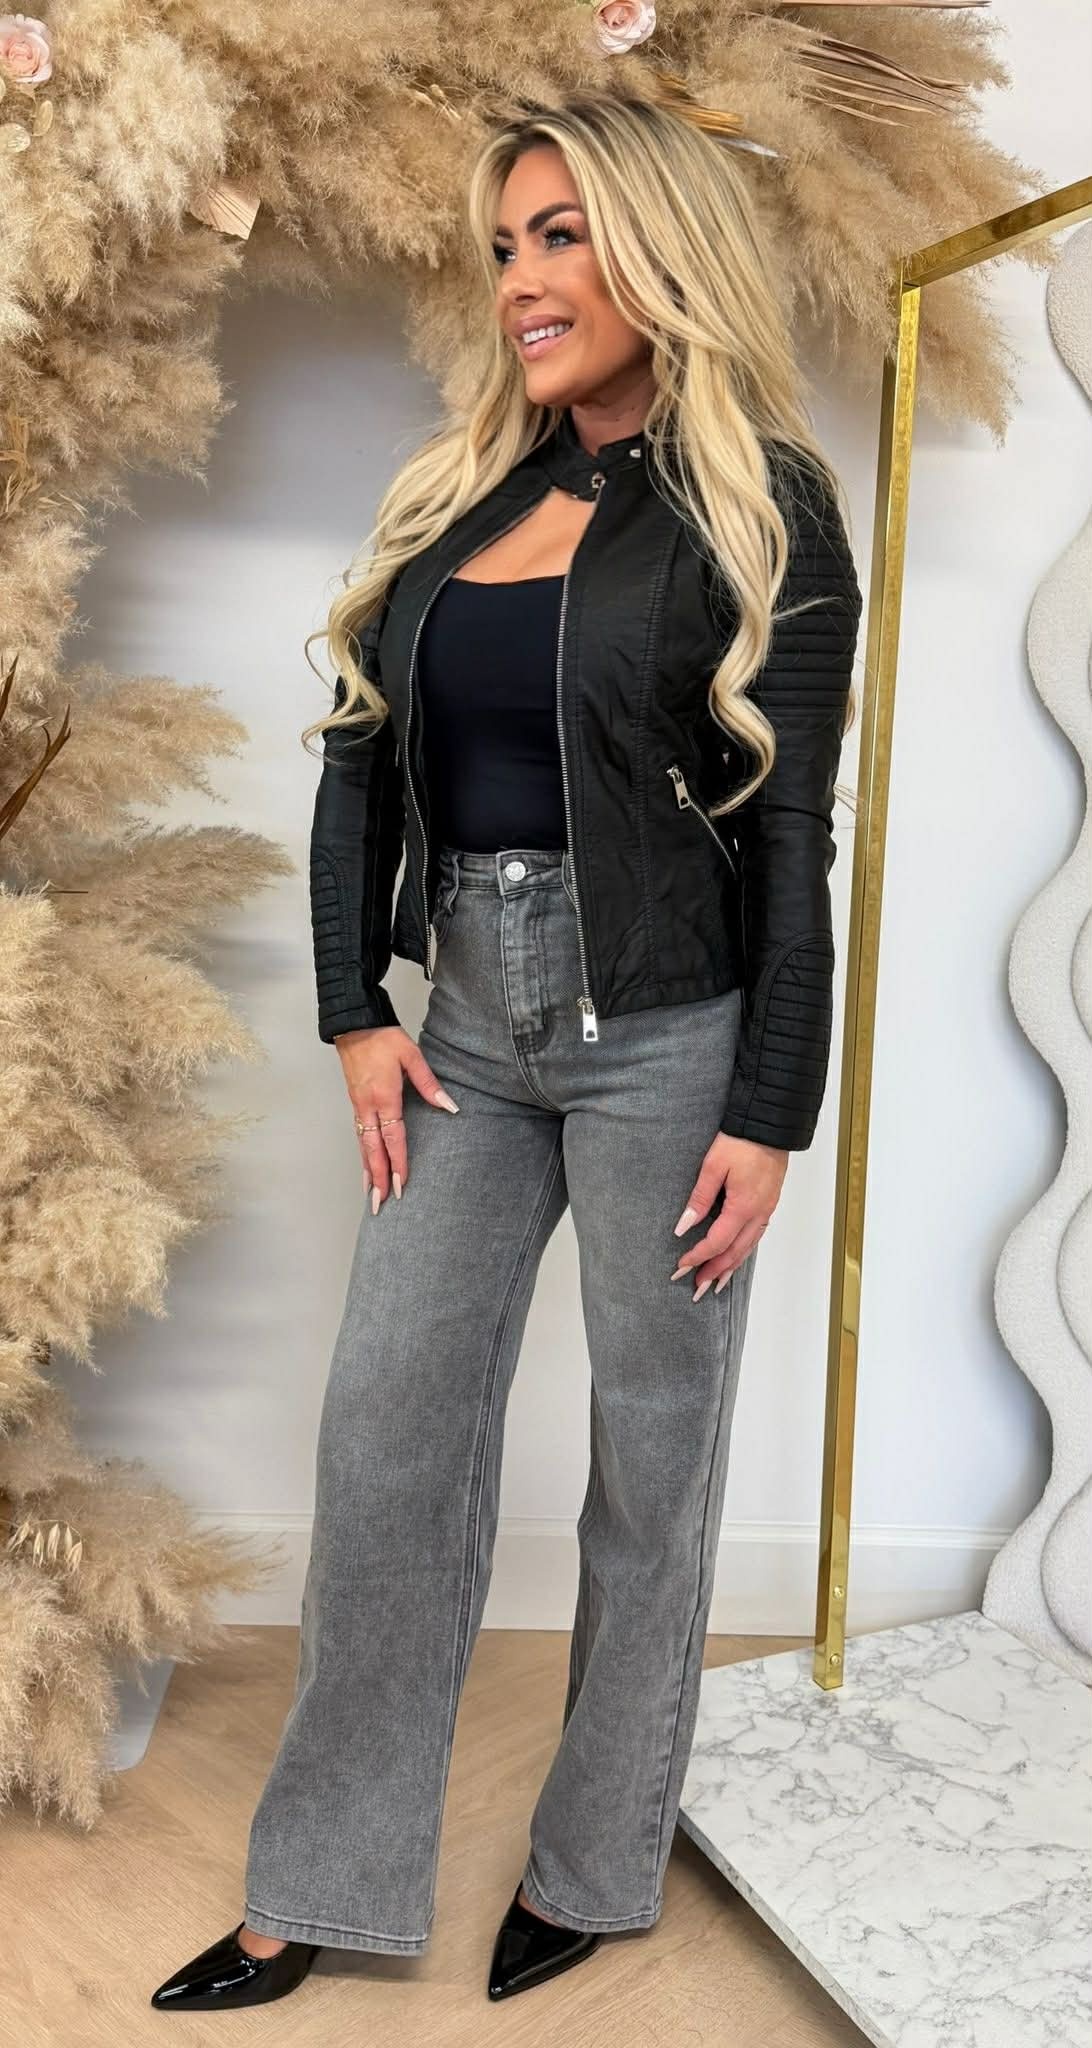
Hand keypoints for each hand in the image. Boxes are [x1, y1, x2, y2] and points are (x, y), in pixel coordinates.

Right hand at [333, 1025, 459, 1211]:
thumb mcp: (411, 1055)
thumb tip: (450, 1106)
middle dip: (377, 1178)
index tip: (401, 1185)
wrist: (353, 1024)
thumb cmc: (383, 1038)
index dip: (397, 1163)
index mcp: (384, 1096)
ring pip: (363, 1145)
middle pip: (373, 1149)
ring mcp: (359, 1106)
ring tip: (370, 1195)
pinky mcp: (355, 1103)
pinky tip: (365, 1166)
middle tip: (380, 1204)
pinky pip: (359, 1136)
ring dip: (367, 1172)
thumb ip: (430, 1084)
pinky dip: (362, 1155)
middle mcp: (368, 1106)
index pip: (393, 1137)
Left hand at [669, 1132, 788, 1298]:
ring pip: (747, 1248)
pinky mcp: (768, 1204)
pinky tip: (735, 1257)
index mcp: (743, 1207)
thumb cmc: (741, 1141)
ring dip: (730, 1267)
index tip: (681, 1266)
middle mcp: (758, 1214)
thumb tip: (683, 1226)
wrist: (770, 1125)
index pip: (717, 1242)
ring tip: (715, 1283)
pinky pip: (755, 1237)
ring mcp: (766, 1210)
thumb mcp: (713, 1167)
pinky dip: (742, 1252)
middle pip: (734, 1253)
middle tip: (696, 1288)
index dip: (698, 1256)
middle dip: (714, 1272)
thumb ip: (699, 1199)